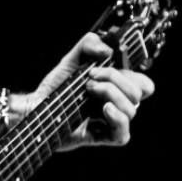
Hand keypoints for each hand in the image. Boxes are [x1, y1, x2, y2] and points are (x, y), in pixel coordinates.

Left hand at [27, 31, 153, 148]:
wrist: (38, 105)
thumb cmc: (57, 85)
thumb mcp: (72, 57)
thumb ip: (89, 43)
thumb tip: (108, 51)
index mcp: (117, 87)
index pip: (143, 83)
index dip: (132, 73)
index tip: (105, 65)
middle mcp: (117, 103)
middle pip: (138, 92)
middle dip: (115, 79)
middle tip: (90, 78)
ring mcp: (111, 121)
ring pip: (132, 110)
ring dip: (110, 93)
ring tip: (88, 90)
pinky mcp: (102, 137)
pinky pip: (122, 134)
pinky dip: (117, 119)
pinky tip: (105, 109)